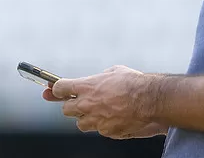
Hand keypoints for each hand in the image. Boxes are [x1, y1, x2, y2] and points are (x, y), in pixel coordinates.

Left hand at [42, 65, 164, 138]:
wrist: (150, 99)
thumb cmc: (134, 83)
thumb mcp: (113, 72)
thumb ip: (98, 79)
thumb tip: (96, 81)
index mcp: (86, 86)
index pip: (60, 88)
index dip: (56, 90)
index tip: (52, 90)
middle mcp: (87, 104)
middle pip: (66, 110)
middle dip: (71, 106)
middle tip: (78, 102)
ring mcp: (96, 120)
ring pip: (80, 123)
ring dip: (86, 118)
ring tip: (98, 111)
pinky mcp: (106, 131)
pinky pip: (99, 130)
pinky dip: (103, 125)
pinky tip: (114, 118)